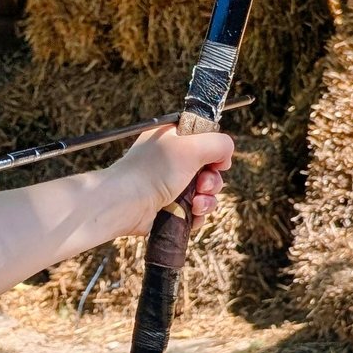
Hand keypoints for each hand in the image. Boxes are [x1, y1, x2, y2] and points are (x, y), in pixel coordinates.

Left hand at [105, 125, 234, 233]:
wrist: (126, 204)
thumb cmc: (153, 171)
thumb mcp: (191, 146)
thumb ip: (218, 143)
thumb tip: (226, 154)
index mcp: (172, 138)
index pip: (205, 139)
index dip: (215, 152)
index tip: (217, 162)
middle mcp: (171, 159)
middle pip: (209, 169)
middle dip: (212, 180)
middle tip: (201, 184)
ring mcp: (170, 184)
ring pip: (205, 192)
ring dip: (207, 200)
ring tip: (195, 204)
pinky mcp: (169, 206)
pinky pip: (195, 210)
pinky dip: (198, 214)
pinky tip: (191, 214)